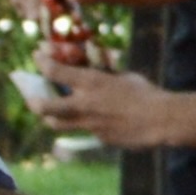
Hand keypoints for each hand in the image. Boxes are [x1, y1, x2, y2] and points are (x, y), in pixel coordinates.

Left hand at [30, 55, 177, 150]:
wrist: (163, 121)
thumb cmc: (146, 93)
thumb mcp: (123, 76)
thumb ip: (103, 74)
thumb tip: (93, 69)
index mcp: (91, 82)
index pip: (53, 71)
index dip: (41, 61)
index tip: (37, 56)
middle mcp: (84, 104)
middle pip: (43, 105)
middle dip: (32, 99)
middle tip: (32, 96)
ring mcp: (89, 124)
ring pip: (56, 123)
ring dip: (51, 117)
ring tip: (53, 112)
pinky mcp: (100, 138)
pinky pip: (84, 131)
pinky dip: (85, 124)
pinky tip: (98, 121)